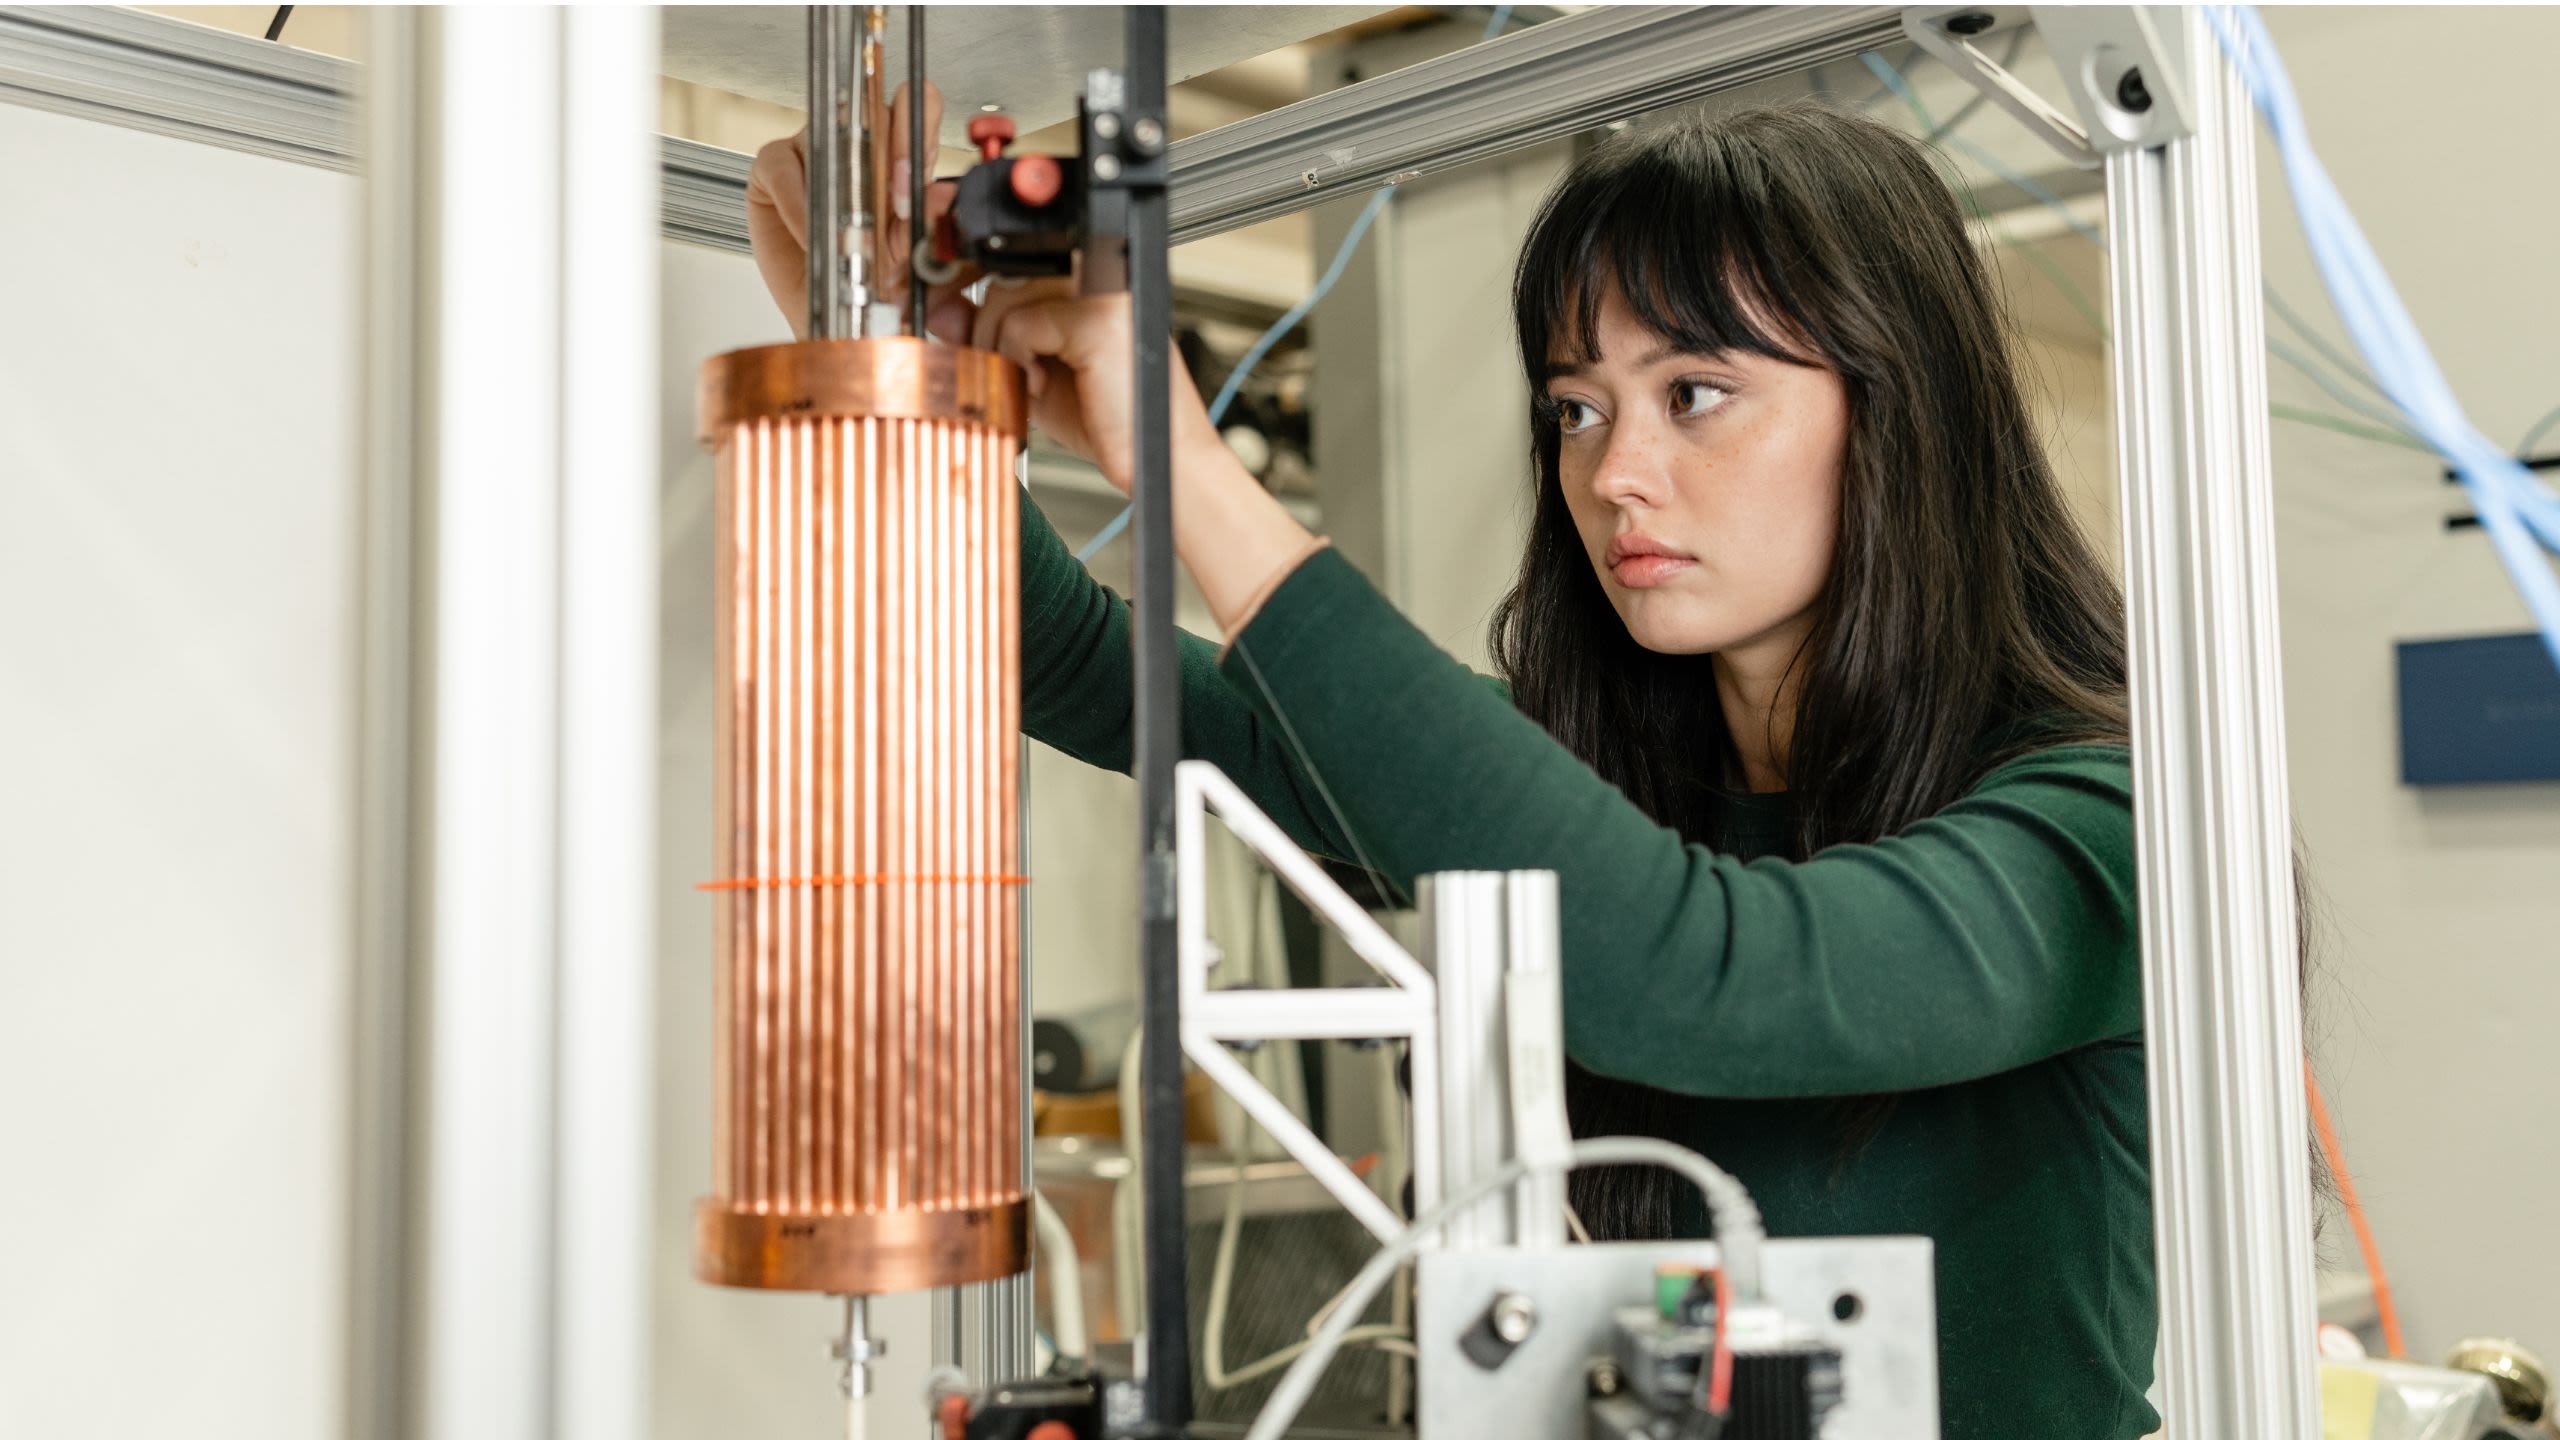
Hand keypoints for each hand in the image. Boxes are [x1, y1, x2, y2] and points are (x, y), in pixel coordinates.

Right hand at [744, 81, 974, 340]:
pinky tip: (814, 236)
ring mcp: (815, 146)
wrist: (834, 314)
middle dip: (888, 157)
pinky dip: (800, 208)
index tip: (913, 188)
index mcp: (902, 156)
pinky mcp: (775, 163)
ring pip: (829, 138)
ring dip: (843, 190)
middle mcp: (859, 142)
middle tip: (893, 205)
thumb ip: (930, 227)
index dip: (917, 136)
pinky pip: (785, 169)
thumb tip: (946, 197)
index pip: (918, 108)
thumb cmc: (873, 282)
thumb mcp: (912, 259)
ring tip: (853, 237)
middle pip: (876, 112)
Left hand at [974, 283, 1229, 496]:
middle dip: (983, 329)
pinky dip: (1017, 360)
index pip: (1018, 265)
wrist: (1161, 463)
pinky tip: (1040, 389)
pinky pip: (1022, 324)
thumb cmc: (1113, 425)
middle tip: (996, 371)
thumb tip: (945, 312)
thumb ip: (995, 340)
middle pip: (1006, 278)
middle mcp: (1100, 279)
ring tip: (1028, 386)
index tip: (949, 314)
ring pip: (1007, 297)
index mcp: (1091, 286)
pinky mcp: (1096, 318)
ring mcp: (1102, 292)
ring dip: (999, 348)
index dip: (976, 285)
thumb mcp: (1034, 376)